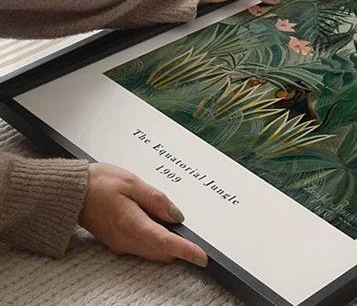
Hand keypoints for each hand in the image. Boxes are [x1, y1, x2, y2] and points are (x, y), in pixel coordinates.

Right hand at [79, 163, 207, 267]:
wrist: (71, 192)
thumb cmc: (99, 183)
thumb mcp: (132, 183)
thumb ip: (156, 200)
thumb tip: (177, 216)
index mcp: (131, 224)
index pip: (165, 242)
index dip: (186, 250)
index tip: (202, 257)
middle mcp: (126, 239)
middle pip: (162, 251)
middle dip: (180, 246)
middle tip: (193, 232)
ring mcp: (121, 243)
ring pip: (154, 252)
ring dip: (168, 243)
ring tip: (174, 222)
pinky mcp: (118, 242)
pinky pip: (143, 247)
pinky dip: (156, 240)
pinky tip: (157, 222)